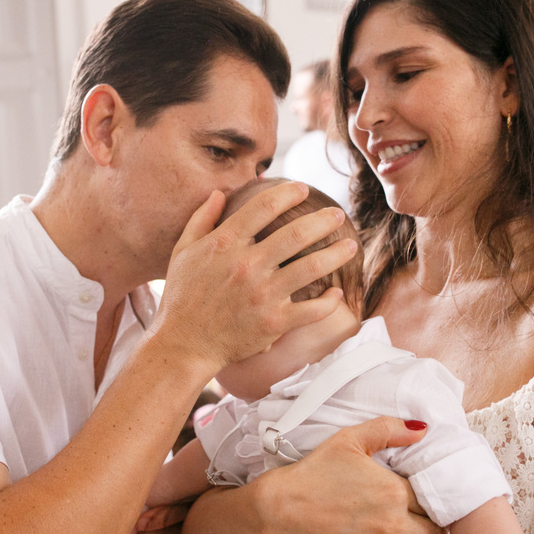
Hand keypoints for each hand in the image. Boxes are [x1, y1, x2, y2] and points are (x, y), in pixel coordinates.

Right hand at [150, 182, 357, 376]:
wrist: (184, 344)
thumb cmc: (182, 297)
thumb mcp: (182, 252)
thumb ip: (201, 219)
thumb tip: (219, 193)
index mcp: (224, 243)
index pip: (263, 207)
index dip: (288, 193)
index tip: (303, 189)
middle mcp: (246, 265)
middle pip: (296, 233)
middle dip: (323, 221)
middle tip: (339, 215)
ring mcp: (263, 294)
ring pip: (311, 268)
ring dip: (336, 255)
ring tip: (351, 246)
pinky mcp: (274, 322)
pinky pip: (311, 309)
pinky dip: (328, 301)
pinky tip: (336, 293)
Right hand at [260, 417, 447, 533]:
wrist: (283, 507)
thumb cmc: (316, 471)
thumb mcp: (351, 440)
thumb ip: (389, 429)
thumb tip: (423, 429)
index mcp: (394, 489)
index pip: (432, 499)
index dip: (435, 500)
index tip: (433, 501)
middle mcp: (393, 521)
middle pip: (434, 530)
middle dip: (438, 528)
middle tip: (434, 525)